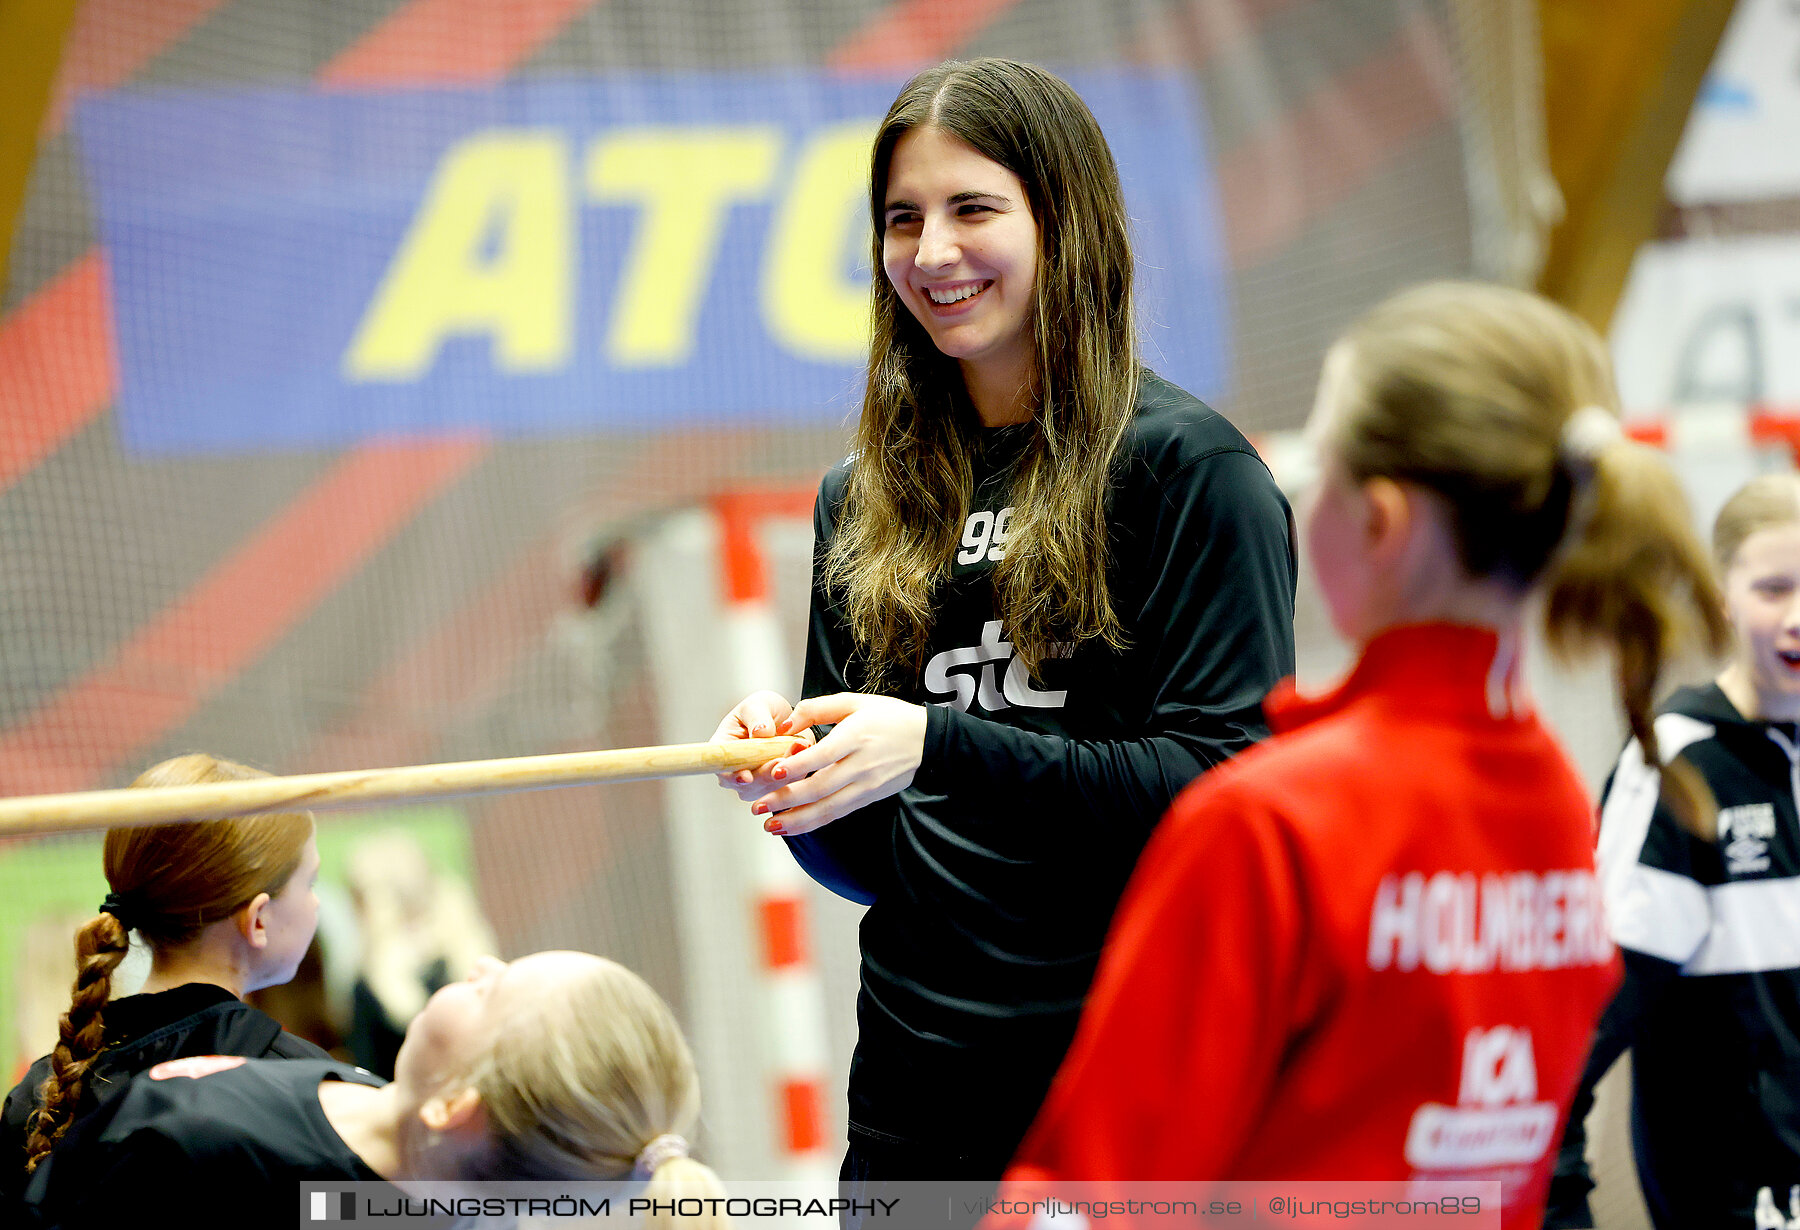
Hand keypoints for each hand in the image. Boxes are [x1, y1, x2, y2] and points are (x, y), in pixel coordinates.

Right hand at [712, 691, 814, 801]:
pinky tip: (802, 755)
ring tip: (798, 748)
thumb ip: (757, 717)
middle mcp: (735, 770)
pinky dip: (796, 772)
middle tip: (781, 758)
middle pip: (747, 784)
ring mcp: (754, 782)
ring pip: (768, 787)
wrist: (784, 719)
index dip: (732, 776)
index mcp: (723, 748)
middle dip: (767, 772)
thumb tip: (760, 730)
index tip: (747, 776)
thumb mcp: (757, 705)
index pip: (721, 767)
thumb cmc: (762, 711)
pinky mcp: (774, 786)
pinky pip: (786, 786)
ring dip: (785, 771)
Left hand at [749, 693, 926, 835]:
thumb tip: (783, 725)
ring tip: (770, 825)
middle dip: (787, 800)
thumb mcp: (854, 702)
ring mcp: (867, 785)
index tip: (773, 772)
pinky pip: (839, 813)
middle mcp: (862, 764)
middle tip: (759, 807)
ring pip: (829, 808)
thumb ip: (816, 709)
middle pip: (821, 787)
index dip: (798, 766)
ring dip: (797, 820)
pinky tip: (793, 826)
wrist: (926, 739)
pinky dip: (814, 822)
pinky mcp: (870, 798)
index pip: (823, 755)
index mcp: (856, 735)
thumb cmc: (886, 716)